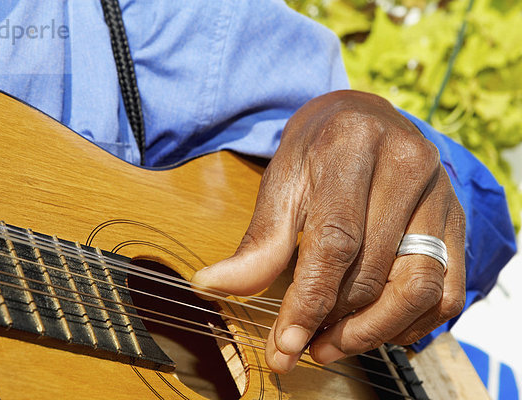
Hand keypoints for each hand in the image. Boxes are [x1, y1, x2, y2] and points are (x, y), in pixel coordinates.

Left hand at [191, 90, 465, 372]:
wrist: (362, 118)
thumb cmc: (316, 151)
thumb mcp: (281, 183)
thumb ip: (259, 240)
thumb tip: (212, 285)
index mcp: (352, 144)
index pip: (336, 240)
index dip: (310, 300)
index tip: (286, 343)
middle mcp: (406, 163)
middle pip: (375, 269)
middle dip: (336, 322)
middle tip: (305, 344)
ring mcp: (441, 191)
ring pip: (420, 284)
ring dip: (375, 330)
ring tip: (336, 344)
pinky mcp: (458, 216)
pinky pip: (448, 288)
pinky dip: (413, 322)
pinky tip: (378, 329)